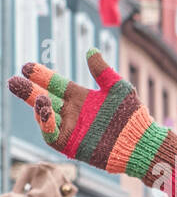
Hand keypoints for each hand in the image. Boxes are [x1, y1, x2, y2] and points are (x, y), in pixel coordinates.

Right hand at [7, 50, 176, 190]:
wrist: (141, 141)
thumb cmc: (133, 115)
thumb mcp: (118, 89)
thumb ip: (102, 71)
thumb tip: (90, 51)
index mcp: (80, 97)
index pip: (55, 84)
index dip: (41, 76)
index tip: (27, 67)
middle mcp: (72, 113)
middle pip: (43, 100)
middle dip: (28, 91)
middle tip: (14, 81)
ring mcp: (71, 129)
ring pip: (45, 118)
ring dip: (38, 107)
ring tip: (38, 98)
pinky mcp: (72, 145)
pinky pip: (52, 135)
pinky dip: (46, 124)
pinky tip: (46, 112)